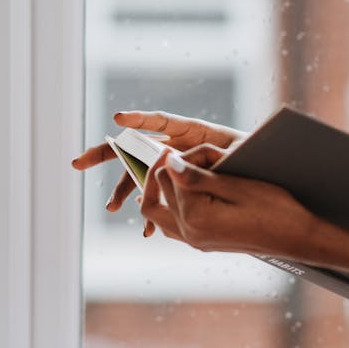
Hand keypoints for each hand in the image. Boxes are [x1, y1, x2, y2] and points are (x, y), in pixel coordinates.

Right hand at [72, 110, 245, 216]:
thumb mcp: (240, 156)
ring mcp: (175, 166)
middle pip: (135, 146)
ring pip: (141, 176)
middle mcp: (177, 146)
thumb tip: (186, 163)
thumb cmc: (258, 159)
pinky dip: (152, 212)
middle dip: (105, 154)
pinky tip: (148, 230)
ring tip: (113, 207)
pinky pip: (158, 197)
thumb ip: (215, 157)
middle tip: (78, 163)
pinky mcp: (179, 185)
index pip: (160, 120)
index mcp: (192, 131)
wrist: (270, 177)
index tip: (119, 118)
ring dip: (126, 191)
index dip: (140, 118)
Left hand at [140, 149, 315, 257]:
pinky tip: (181, 194)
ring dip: (162, 190)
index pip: (168, 176)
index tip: (199, 147)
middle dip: (168, 170)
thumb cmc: (273, 207)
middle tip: (186, 155)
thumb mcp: (236, 185)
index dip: (180, 156)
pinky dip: (170, 207)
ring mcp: (194, 241)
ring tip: (175, 171)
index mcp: (195, 216)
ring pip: (157, 213)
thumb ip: (197, 176)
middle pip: (158, 193)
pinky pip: (172, 226)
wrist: (296, 237)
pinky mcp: (202, 243)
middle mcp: (189, 233)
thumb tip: (168, 162)